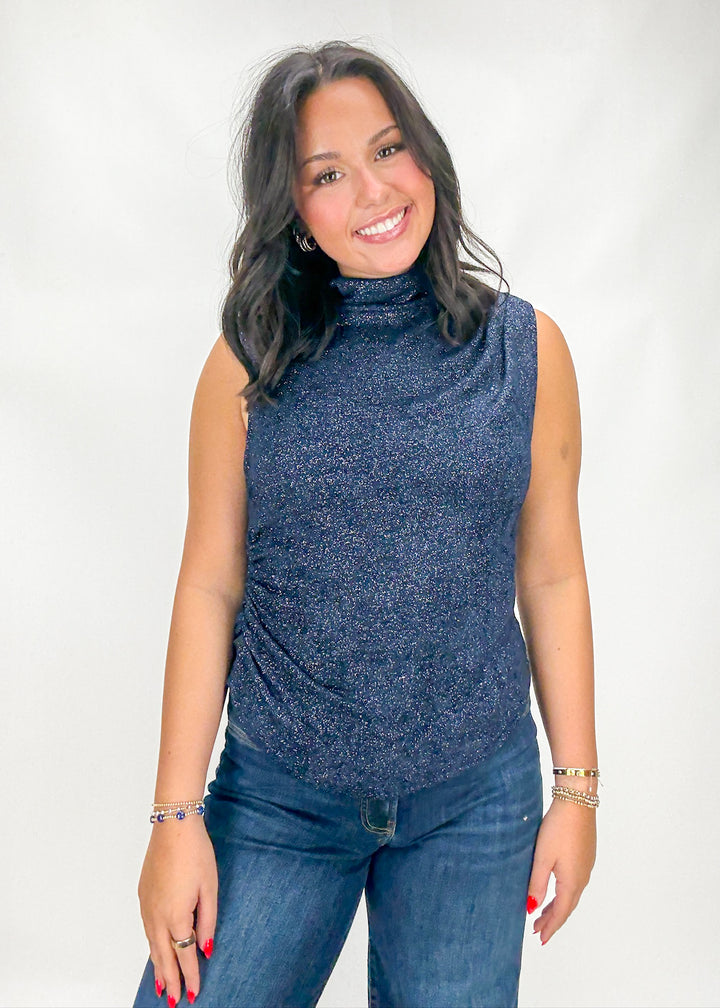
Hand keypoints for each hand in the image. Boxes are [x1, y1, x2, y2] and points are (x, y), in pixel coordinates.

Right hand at [137, 815, 217, 1004]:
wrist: (173, 827)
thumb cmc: (196, 854)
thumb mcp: (210, 888)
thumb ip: (208, 921)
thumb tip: (205, 949)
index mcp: (176, 916)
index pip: (184, 955)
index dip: (190, 976)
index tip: (194, 993)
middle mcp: (157, 916)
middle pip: (163, 956)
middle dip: (170, 980)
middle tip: (174, 1001)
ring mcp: (146, 906)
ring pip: (151, 945)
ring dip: (158, 966)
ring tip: (162, 985)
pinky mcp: (142, 895)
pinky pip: (146, 929)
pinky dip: (151, 946)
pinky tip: (155, 951)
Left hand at [526, 796, 596, 944]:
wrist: (577, 801)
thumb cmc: (558, 828)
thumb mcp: (543, 857)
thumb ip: (537, 883)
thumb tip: (532, 907)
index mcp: (572, 881)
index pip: (561, 912)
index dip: (550, 926)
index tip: (540, 939)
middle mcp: (582, 877)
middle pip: (567, 905)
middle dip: (552, 919)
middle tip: (537, 930)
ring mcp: (586, 865)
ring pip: (571, 894)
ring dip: (557, 906)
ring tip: (543, 913)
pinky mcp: (585, 855)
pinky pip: (574, 882)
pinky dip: (563, 893)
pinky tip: (556, 889)